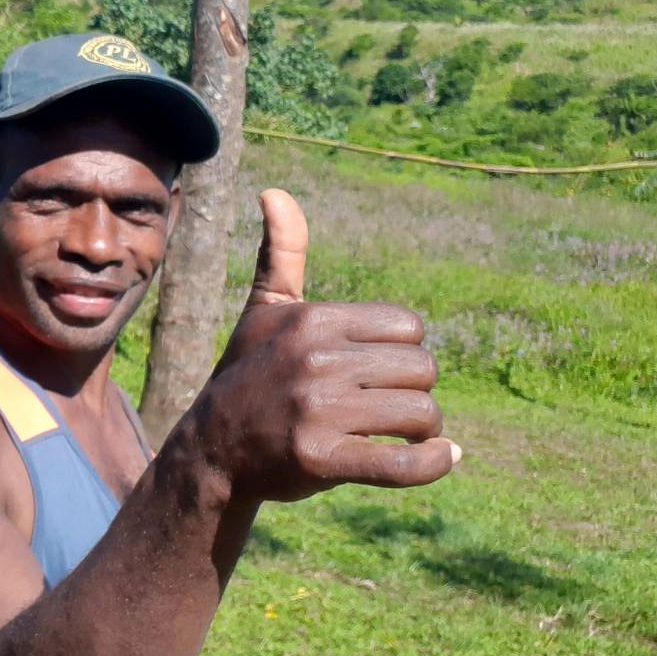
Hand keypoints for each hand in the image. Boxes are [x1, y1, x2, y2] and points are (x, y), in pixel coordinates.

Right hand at [188, 188, 459, 503]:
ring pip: (421, 414)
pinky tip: (443, 457)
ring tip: (398, 434)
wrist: (213, 448)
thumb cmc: (250, 373)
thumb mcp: (264, 309)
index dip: (402, 351)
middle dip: (415, 391)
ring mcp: (318, 412)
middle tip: (388, 407)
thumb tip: (274, 191)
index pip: (408, 327)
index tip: (377, 370)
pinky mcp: (321, 460)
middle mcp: (316, 361)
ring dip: (423, 431)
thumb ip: (283, 252)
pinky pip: (402, 464)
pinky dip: (433, 464)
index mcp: (314, 320)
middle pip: (423, 369)